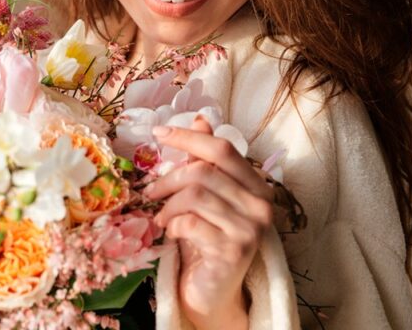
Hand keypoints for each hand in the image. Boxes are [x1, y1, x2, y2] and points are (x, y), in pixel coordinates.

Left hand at [145, 116, 272, 329]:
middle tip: (150, 192)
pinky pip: (191, 223)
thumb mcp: (206, 196)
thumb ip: (206, 161)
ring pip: (194, 196)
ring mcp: (251, 228)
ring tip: (161, 218)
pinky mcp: (234, 250)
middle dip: (168, 178)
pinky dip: (174, 225)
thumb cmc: (208, 238)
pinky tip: (172, 234)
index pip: (222, 149)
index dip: (189, 138)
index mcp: (257, 185)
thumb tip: (201, 120)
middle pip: (204, 171)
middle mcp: (261, 204)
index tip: (158, 133)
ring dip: (168, 206)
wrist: (213, 290)